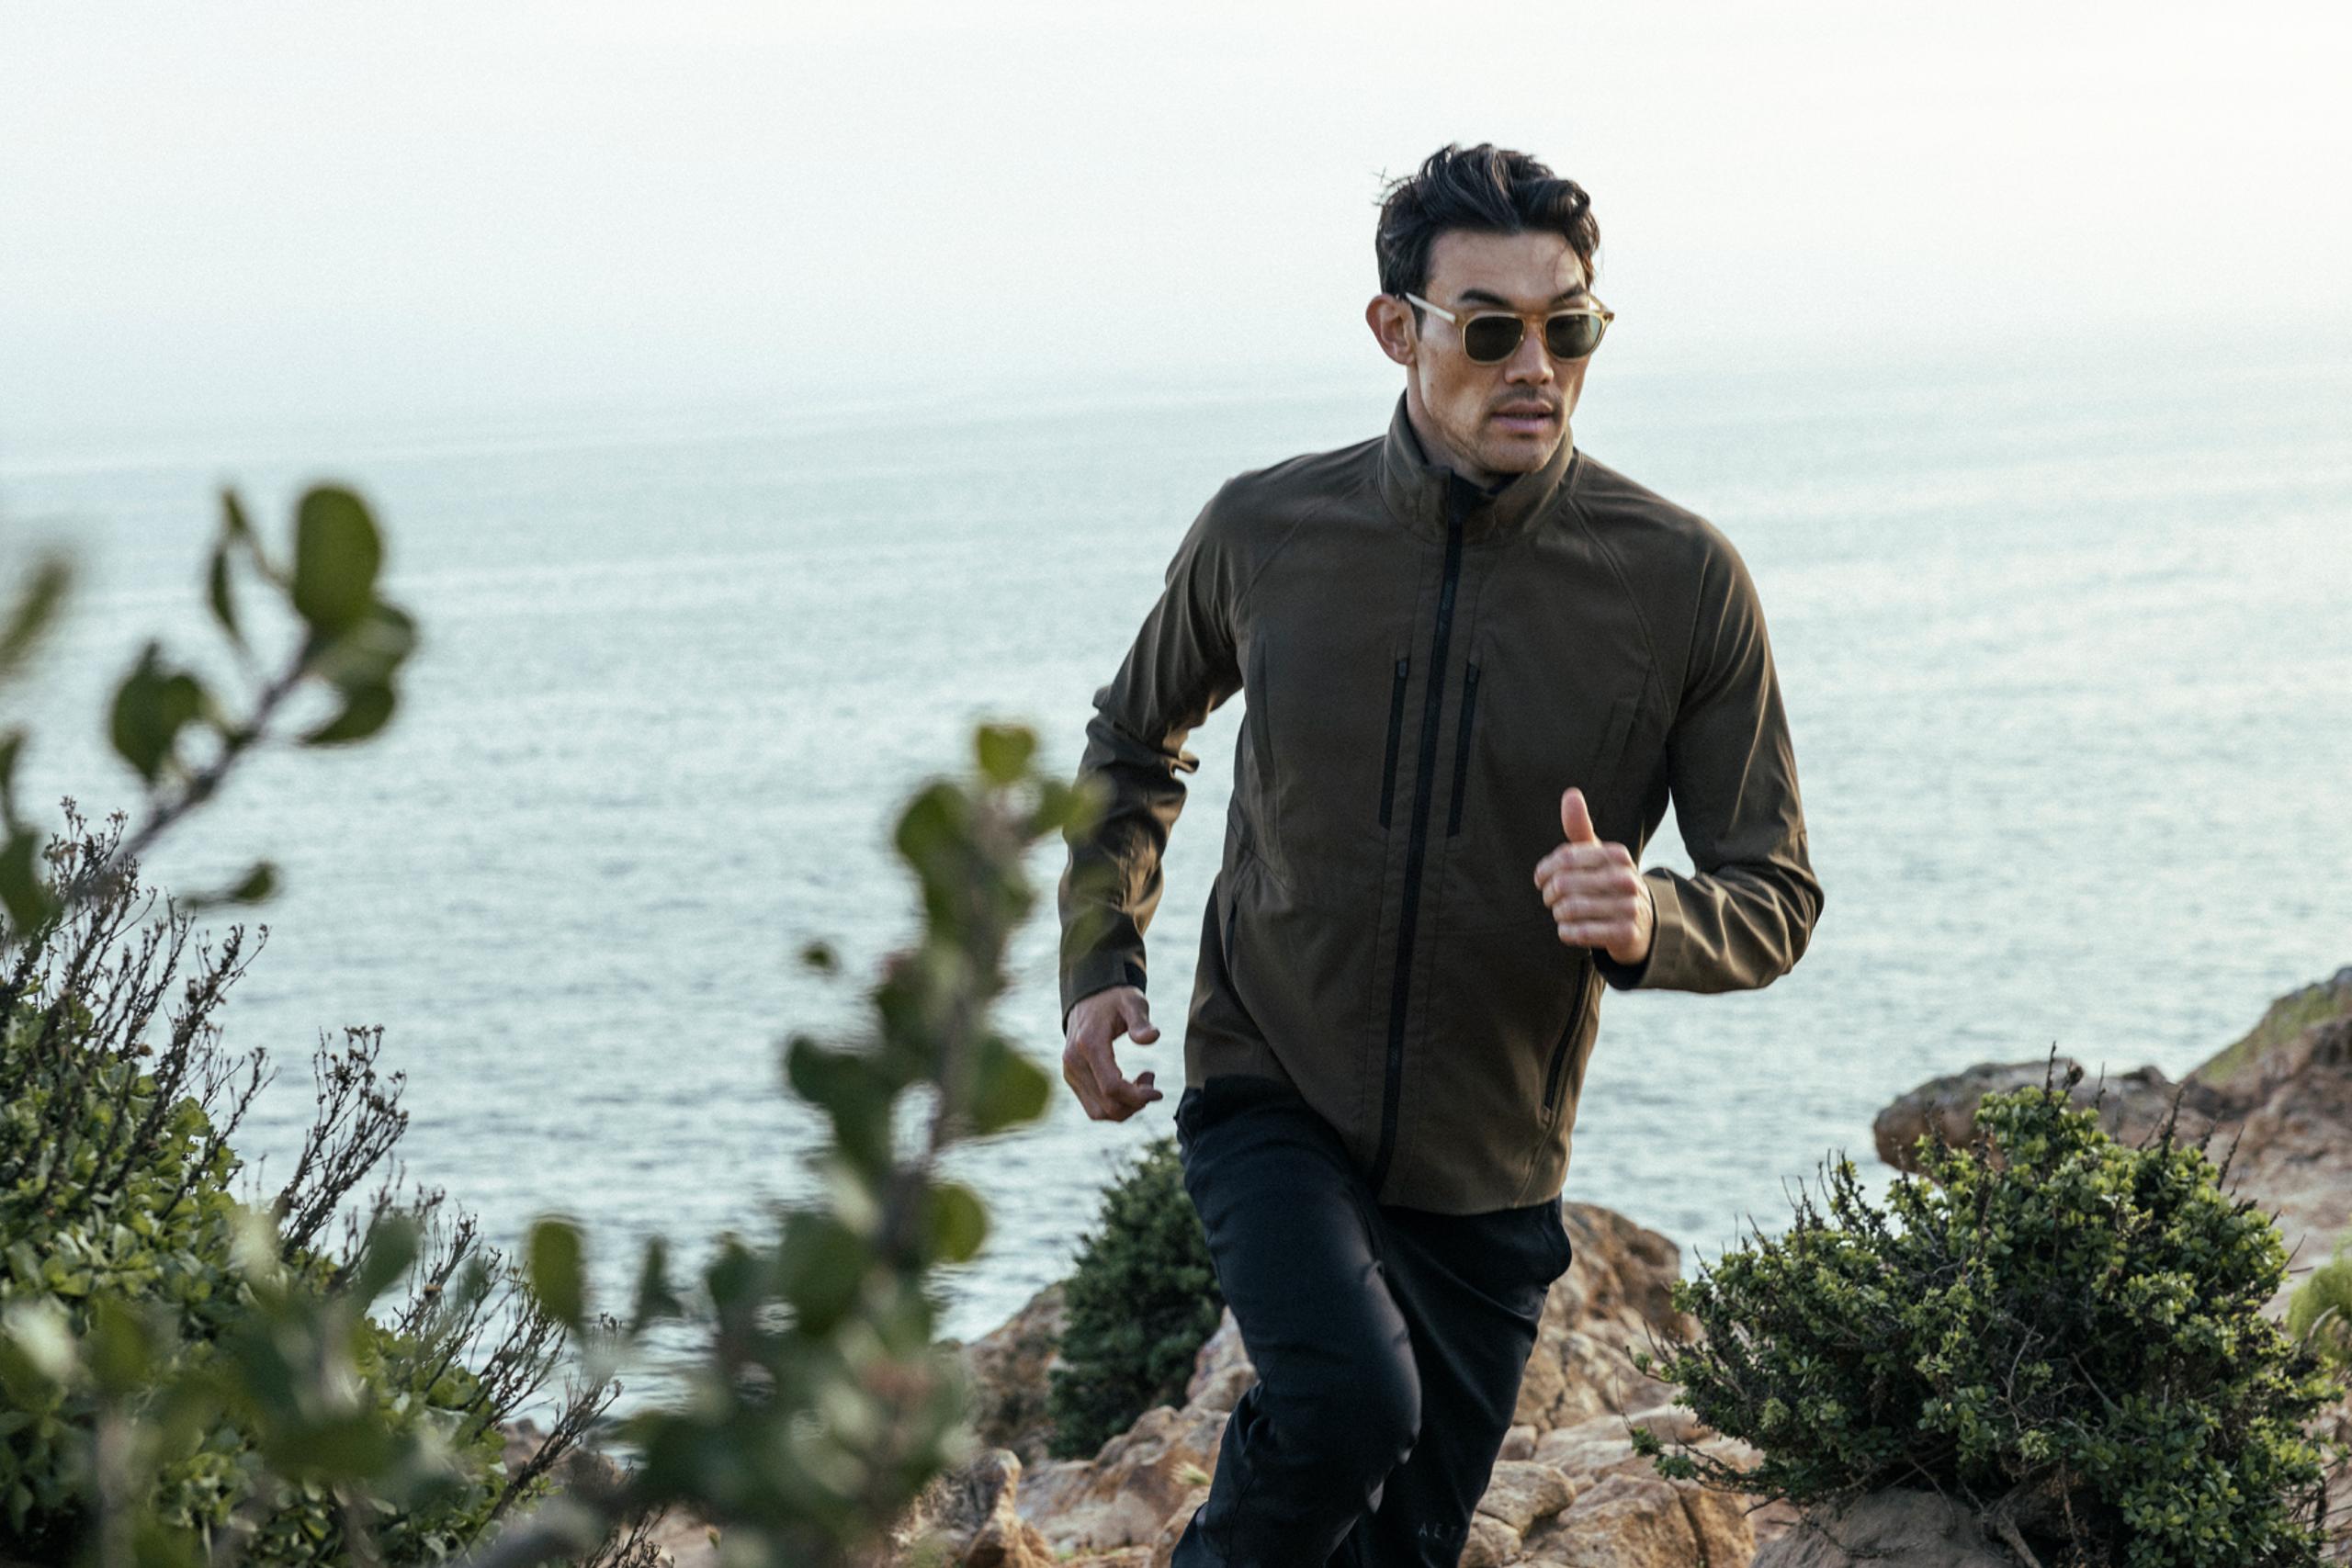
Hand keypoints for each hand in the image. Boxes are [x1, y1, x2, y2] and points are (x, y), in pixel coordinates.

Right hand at [1062, 985, 1164, 1121]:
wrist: (1089, 996)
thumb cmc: (1114, 999)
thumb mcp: (1132, 1002)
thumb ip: (1141, 1021)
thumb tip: (1152, 1038)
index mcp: (1089, 1045)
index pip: (1111, 1087)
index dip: (1137, 1097)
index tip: (1158, 1093)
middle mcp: (1074, 1062)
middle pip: (1106, 1105)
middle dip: (1134, 1104)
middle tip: (1151, 1081)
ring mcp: (1070, 1072)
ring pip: (1098, 1112)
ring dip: (1125, 1109)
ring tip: (1141, 1085)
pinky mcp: (1072, 1078)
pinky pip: (1093, 1107)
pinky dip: (1114, 1106)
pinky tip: (1128, 1088)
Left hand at [1534, 787, 1653, 966]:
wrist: (1642, 922)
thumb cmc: (1607, 882)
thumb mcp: (1596, 854)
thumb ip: (1579, 828)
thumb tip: (1571, 793)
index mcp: (1616, 855)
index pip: (1564, 858)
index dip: (1544, 870)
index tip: (1540, 880)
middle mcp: (1626, 878)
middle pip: (1563, 884)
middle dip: (1549, 895)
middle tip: (1550, 900)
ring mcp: (1629, 907)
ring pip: (1569, 910)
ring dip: (1558, 915)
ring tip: (1562, 914)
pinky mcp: (1626, 933)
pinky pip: (1579, 932)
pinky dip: (1566, 932)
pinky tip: (1569, 930)